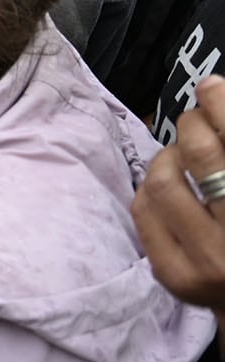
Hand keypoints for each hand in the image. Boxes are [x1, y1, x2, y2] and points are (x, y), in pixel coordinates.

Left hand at [133, 75, 224, 313]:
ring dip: (169, 155)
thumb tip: (215, 91)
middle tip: (196, 119)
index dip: (222, 107)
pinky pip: (144, 210)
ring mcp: (208, 262)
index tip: (212, 86)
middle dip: (194, 125)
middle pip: (204, 155)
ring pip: (164, 181)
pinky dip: (151, 186)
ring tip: (183, 156)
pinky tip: (168, 183)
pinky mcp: (174, 275)